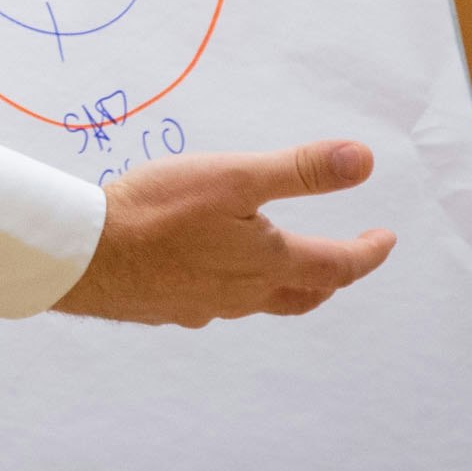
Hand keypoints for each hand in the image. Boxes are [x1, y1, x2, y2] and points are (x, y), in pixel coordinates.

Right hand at [48, 141, 397, 326]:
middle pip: (302, 295)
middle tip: (344, 260)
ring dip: (281, 284)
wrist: (87, 256)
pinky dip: (230, 287)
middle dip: (330, 278)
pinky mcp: (169, 307)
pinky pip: (214, 302)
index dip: (367, 253)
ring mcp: (204, 306)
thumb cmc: (158, 212)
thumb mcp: (236, 177)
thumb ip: (300, 171)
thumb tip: (364, 162)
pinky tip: (209, 270)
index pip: (336, 266)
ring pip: (258, 301)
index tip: (384, 240)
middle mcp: (243, 294)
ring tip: (279, 263)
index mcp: (267, 263)